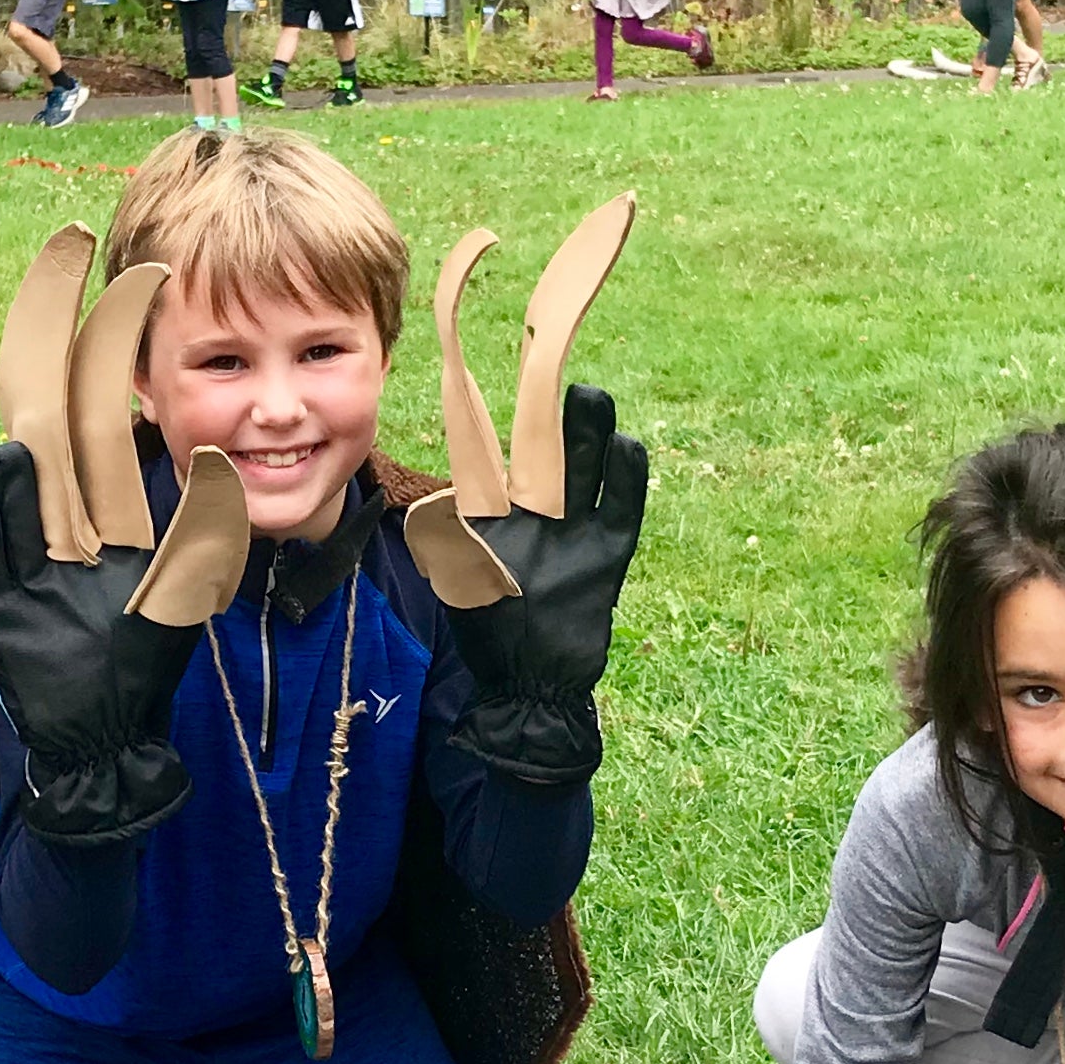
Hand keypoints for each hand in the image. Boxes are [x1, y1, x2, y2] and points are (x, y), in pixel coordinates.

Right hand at [0, 440, 204, 843]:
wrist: (105, 738)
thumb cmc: (147, 667)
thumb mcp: (181, 596)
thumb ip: (195, 537)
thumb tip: (215, 472)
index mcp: (107, 549)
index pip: (90, 487)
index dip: (82, 452)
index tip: (81, 409)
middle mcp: (63, 557)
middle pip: (42, 496)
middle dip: (38, 463)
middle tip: (38, 427)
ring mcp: (27, 582)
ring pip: (8, 522)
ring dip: (5, 490)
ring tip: (8, 455)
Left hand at [440, 384, 645, 782]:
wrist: (529, 686)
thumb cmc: (487, 632)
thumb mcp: (458, 580)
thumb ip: (452, 540)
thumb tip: (435, 508)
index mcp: (495, 514)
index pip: (493, 456)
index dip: (492, 419)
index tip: (490, 378)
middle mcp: (538, 513)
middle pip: (550, 453)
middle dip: (556, 419)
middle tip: (558, 382)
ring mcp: (576, 530)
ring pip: (587, 470)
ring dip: (591, 434)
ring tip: (590, 396)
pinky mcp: (608, 553)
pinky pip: (622, 508)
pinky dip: (627, 479)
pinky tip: (628, 447)